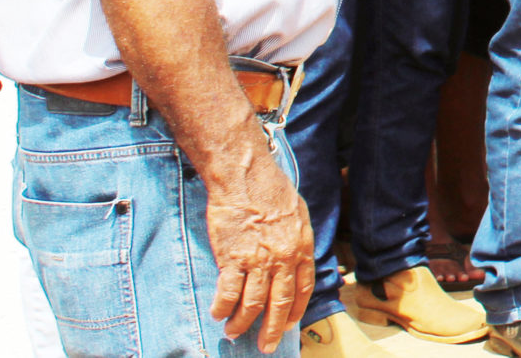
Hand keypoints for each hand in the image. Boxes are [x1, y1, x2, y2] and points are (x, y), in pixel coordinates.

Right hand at [203, 139, 316, 350]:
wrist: (246, 178)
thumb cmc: (271, 190)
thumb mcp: (298, 213)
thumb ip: (296, 239)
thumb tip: (293, 257)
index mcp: (302, 247)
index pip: (302, 289)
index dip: (295, 310)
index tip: (288, 325)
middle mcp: (283, 258)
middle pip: (279, 303)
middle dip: (272, 329)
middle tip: (265, 347)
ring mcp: (259, 260)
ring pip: (253, 304)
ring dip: (242, 323)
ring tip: (234, 333)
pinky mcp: (233, 259)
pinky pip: (228, 293)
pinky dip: (222, 308)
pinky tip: (218, 314)